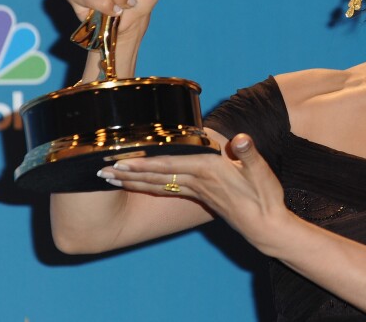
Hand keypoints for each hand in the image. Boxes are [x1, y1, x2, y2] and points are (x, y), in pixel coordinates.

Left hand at [97, 134, 292, 252]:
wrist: (267, 227)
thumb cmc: (265, 198)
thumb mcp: (261, 171)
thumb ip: (249, 152)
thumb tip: (240, 139)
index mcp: (207, 171)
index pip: (167, 165)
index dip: (141, 163)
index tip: (118, 161)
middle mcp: (198, 182)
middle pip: (155, 176)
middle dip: (127, 175)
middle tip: (98, 173)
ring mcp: (198, 191)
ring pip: (159, 185)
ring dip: (133, 182)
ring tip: (111, 179)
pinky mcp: (202, 197)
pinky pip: (169, 189)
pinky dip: (151, 186)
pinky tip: (142, 185)